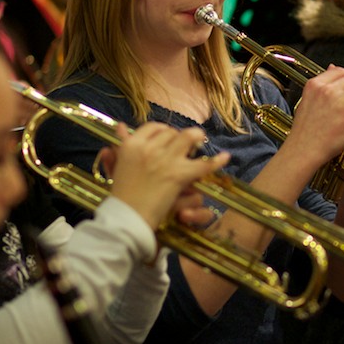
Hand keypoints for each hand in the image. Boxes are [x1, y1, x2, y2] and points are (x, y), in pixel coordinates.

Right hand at [102, 123, 229, 229]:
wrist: (127, 218)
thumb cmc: (121, 195)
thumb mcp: (117, 166)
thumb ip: (121, 144)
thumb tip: (122, 126)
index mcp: (132, 145)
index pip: (152, 128)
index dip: (162, 131)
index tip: (167, 136)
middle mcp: (149, 148)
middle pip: (171, 134)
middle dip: (178, 138)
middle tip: (184, 145)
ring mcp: (165, 160)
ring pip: (187, 138)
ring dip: (196, 137)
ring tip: (200, 139)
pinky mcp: (178, 175)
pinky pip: (202, 164)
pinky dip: (216, 161)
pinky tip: (225, 157)